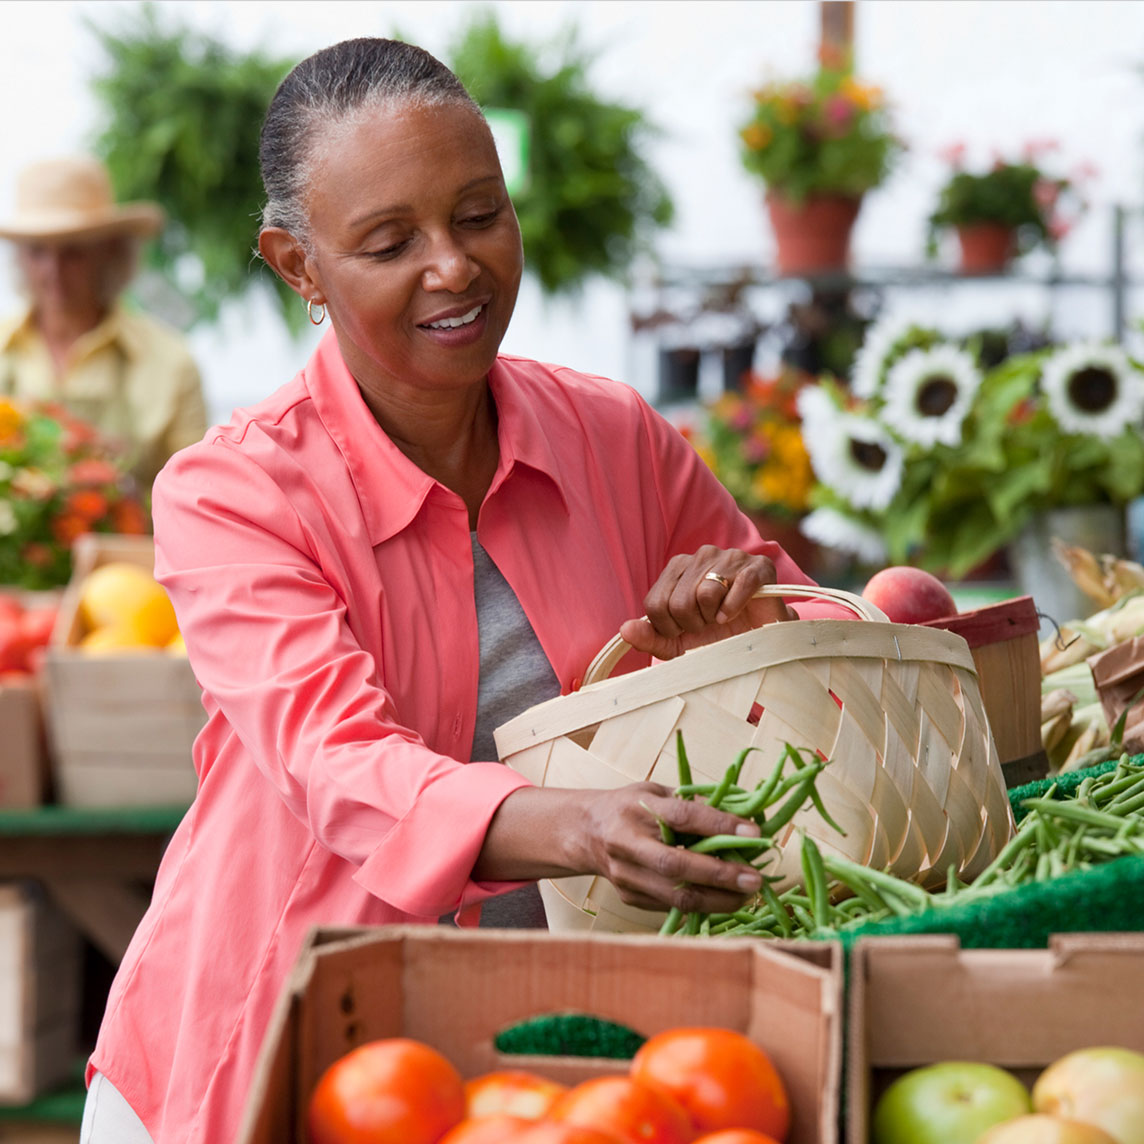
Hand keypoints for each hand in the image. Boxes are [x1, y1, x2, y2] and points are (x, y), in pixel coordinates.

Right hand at [573, 782, 765, 913]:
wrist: (585, 832)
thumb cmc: (629, 807)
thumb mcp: (656, 791)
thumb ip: (692, 803)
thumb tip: (741, 813)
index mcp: (638, 808)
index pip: (683, 817)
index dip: (720, 826)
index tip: (754, 833)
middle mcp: (628, 842)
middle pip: (677, 865)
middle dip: (721, 875)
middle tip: (755, 878)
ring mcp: (627, 874)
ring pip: (676, 896)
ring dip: (717, 899)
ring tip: (747, 895)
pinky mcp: (629, 897)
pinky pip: (671, 906)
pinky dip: (702, 905)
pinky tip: (724, 899)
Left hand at [619, 545, 795, 660]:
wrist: (760, 640)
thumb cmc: (717, 636)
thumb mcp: (678, 643)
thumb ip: (650, 637)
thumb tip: (625, 630)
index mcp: (677, 568)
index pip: (655, 604)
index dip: (670, 628)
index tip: (686, 630)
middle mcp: (701, 556)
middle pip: (678, 602)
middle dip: (694, 625)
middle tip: (708, 625)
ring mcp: (730, 557)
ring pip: (706, 593)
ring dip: (714, 617)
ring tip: (722, 618)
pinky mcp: (757, 567)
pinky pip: (737, 586)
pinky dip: (734, 608)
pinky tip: (734, 615)